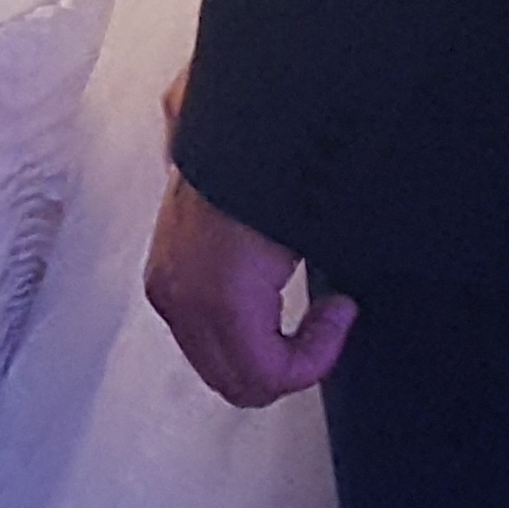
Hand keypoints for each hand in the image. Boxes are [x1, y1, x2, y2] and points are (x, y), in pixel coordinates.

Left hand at [137, 74, 354, 407]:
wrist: (270, 126)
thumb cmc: (261, 154)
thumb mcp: (245, 208)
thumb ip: (244, 245)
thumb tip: (262, 248)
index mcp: (173, 273)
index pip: (216, 356)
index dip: (277, 348)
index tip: (312, 311)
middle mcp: (172, 292)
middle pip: (231, 378)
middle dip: (290, 362)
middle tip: (326, 324)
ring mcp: (189, 299)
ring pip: (251, 382)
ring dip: (303, 356)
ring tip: (332, 314)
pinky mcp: (221, 302)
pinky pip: (271, 371)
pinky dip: (315, 352)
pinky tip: (336, 310)